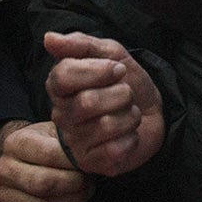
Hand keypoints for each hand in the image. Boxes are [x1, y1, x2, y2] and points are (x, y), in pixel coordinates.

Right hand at [0, 119, 89, 201]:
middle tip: (88, 182)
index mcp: (15, 143)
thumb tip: (97, 161)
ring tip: (83, 194)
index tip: (90, 163)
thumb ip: (75, 144)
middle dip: (75, 186)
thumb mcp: (60, 135)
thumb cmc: (50, 147)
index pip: (49, 155)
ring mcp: (2, 196)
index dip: (75, 162)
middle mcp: (3, 170)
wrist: (26, 160)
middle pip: (43, 185)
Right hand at [44, 31, 164, 175]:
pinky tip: (128, 136)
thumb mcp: (110, 53)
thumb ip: (81, 44)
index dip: (96, 71)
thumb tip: (49, 38)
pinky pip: (114, 150)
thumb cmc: (126, 82)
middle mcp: (61, 115)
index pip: (63, 76)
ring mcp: (75, 141)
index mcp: (60, 87)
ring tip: (129, 114)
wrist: (152, 112)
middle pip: (86, 103)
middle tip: (127, 94)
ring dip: (129, 116)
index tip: (118, 69)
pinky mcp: (92, 163)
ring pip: (105, 125)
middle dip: (120, 94)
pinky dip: (130, 139)